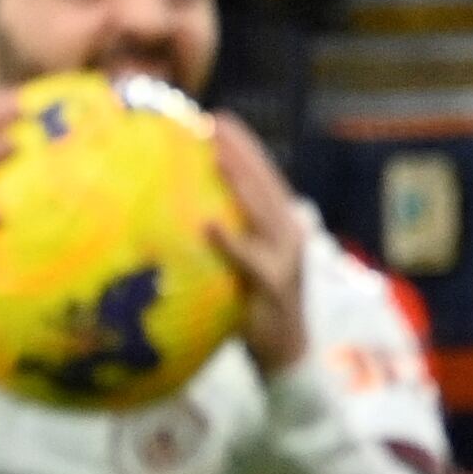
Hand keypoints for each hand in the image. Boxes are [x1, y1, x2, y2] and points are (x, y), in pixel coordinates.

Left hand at [204, 115, 310, 373]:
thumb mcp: (244, 265)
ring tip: (217, 153)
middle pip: (266, 184)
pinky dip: (231, 242)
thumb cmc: (255, 308)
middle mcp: (289, 236)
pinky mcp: (275, 286)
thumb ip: (228, 236)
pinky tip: (209, 225)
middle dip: (243, 150)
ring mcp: (285, 260)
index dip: (246, 146)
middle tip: (216, 121)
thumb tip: (184, 210)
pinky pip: (250, 259)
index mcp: (282, 227)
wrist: (286, 355)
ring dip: (241, 179)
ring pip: (263, 210)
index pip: (265, 177)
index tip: (220, 118)